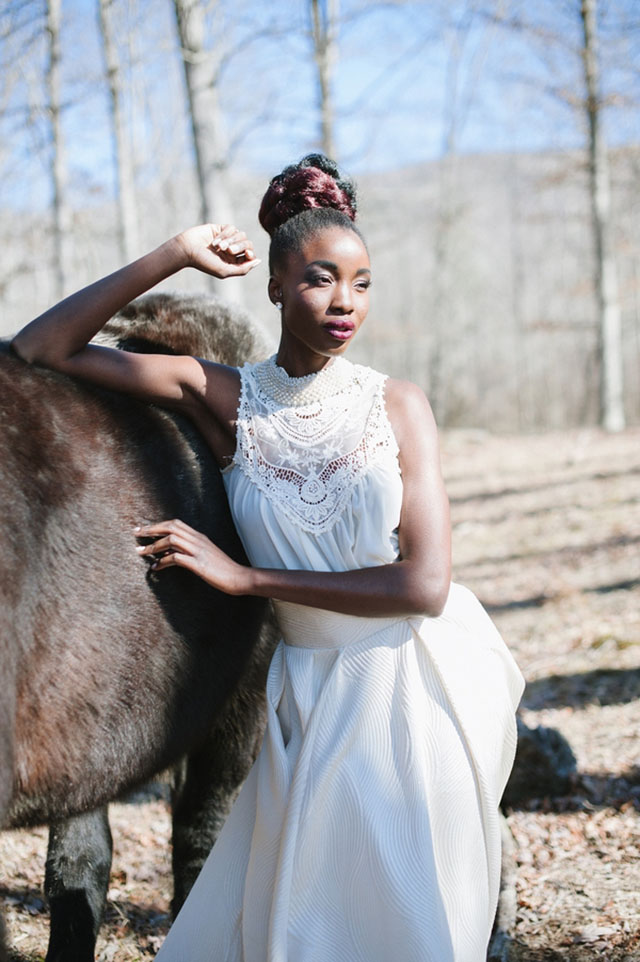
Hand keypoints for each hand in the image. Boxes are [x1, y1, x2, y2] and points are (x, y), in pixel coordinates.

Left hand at [134, 519, 251, 594]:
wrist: (239, 577)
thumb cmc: (222, 569)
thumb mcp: (205, 555)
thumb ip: (190, 550)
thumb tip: (170, 553)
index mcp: (199, 536)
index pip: (175, 523)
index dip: (158, 524)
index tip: (143, 529)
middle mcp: (198, 540)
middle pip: (171, 527)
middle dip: (151, 529)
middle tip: (136, 533)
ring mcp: (198, 551)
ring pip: (171, 540)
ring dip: (154, 545)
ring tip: (141, 551)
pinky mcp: (198, 564)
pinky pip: (176, 558)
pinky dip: (162, 561)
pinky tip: (155, 568)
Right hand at [174, 224, 260, 278]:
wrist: (187, 250)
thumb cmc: (204, 263)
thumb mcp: (225, 271)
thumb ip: (243, 268)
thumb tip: (259, 261)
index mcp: (234, 262)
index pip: (250, 256)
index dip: (251, 254)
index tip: (247, 254)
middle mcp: (231, 250)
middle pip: (247, 244)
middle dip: (240, 246)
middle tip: (228, 250)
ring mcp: (227, 239)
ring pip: (241, 235)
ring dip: (231, 240)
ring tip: (218, 247)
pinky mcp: (220, 229)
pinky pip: (231, 228)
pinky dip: (224, 234)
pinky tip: (214, 242)